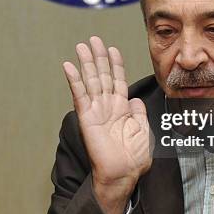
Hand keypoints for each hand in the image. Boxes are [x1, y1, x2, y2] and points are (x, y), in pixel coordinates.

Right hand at [63, 36, 152, 213]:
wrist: (123, 175)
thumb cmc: (134, 158)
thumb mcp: (144, 131)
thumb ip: (139, 113)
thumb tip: (135, 99)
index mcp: (122, 108)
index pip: (118, 80)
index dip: (115, 64)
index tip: (112, 48)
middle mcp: (108, 106)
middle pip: (102, 75)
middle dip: (98, 57)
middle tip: (93, 39)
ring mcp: (96, 110)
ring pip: (90, 81)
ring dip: (85, 63)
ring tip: (81, 46)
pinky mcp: (86, 117)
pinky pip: (80, 95)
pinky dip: (74, 80)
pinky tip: (69, 66)